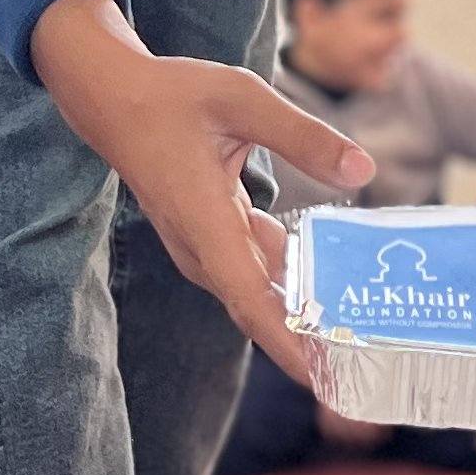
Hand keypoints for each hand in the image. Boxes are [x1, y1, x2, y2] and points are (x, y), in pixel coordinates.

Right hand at [33, 0, 373, 382]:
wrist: (112, 101)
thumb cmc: (172, 97)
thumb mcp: (242, 100)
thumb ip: (302, 136)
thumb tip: (363, 171)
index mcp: (205, 221)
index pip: (249, 299)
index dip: (287, 343)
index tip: (323, 377)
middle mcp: (200, 247)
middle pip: (257, 311)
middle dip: (307, 346)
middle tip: (363, 370)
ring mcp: (200, 248)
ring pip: (256, 294)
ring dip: (301, 316)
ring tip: (359, 336)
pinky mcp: (207, 240)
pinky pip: (252, 272)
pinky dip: (289, 283)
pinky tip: (330, 282)